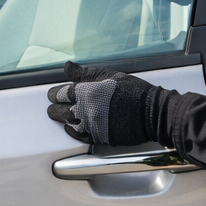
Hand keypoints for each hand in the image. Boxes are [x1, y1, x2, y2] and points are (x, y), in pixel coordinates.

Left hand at [46, 61, 174, 146]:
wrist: (152, 113)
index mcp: (86, 91)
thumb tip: (68, 67)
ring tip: (60, 116)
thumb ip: (85, 73)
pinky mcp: (99, 138)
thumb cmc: (133, 91)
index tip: (53, 94)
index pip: (60, 93)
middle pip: (59, 110)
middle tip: (53, 106)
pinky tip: (71, 128)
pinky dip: (72, 131)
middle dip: (55, 107)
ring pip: (67, 124)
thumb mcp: (109, 75)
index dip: (55, 93)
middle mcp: (85, 110)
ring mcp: (91, 125)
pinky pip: (79, 136)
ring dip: (62, 119)